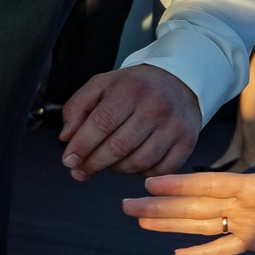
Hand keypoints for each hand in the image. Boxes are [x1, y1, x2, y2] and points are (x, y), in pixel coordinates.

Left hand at [61, 64, 203, 180]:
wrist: (178, 81)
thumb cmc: (136, 87)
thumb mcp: (102, 85)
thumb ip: (77, 107)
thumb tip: (68, 137)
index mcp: (131, 89)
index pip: (101, 123)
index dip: (82, 146)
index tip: (69, 160)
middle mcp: (156, 107)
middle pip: (118, 147)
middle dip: (94, 163)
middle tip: (81, 170)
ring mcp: (174, 126)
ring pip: (139, 162)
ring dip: (117, 169)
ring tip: (109, 162)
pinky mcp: (186, 142)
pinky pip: (160, 169)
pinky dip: (142, 173)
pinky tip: (134, 163)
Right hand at [122, 135, 254, 254]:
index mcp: (246, 186)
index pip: (206, 185)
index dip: (179, 185)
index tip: (150, 182)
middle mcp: (236, 204)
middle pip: (191, 206)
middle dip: (159, 206)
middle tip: (127, 205)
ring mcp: (241, 223)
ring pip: (197, 224)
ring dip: (169, 224)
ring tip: (141, 220)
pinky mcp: (250, 242)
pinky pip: (221, 248)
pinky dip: (202, 253)